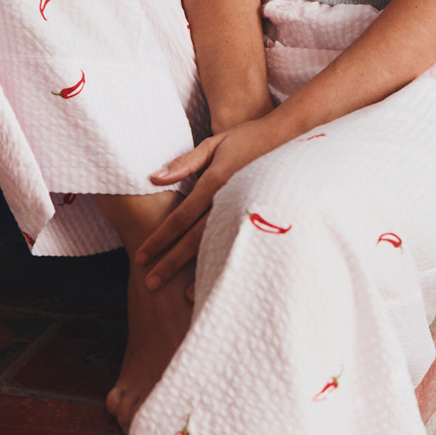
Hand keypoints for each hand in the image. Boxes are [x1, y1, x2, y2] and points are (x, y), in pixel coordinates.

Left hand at [137, 114, 284, 286]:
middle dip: (171, 262)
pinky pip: (242, 245)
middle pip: (196, 238)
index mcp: (216, 181)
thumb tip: (154, 178)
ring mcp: (249, 211)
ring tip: (185, 296)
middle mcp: (230, 200)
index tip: (141, 256)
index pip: (181, 217)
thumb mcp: (215, 143)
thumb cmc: (249, 139)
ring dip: (200, 273)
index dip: (160, 238)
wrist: (293, 137)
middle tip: (150, 282)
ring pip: (220, 247)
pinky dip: (230, 264)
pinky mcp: (264, 217)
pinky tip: (222, 281)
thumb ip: (185, 162)